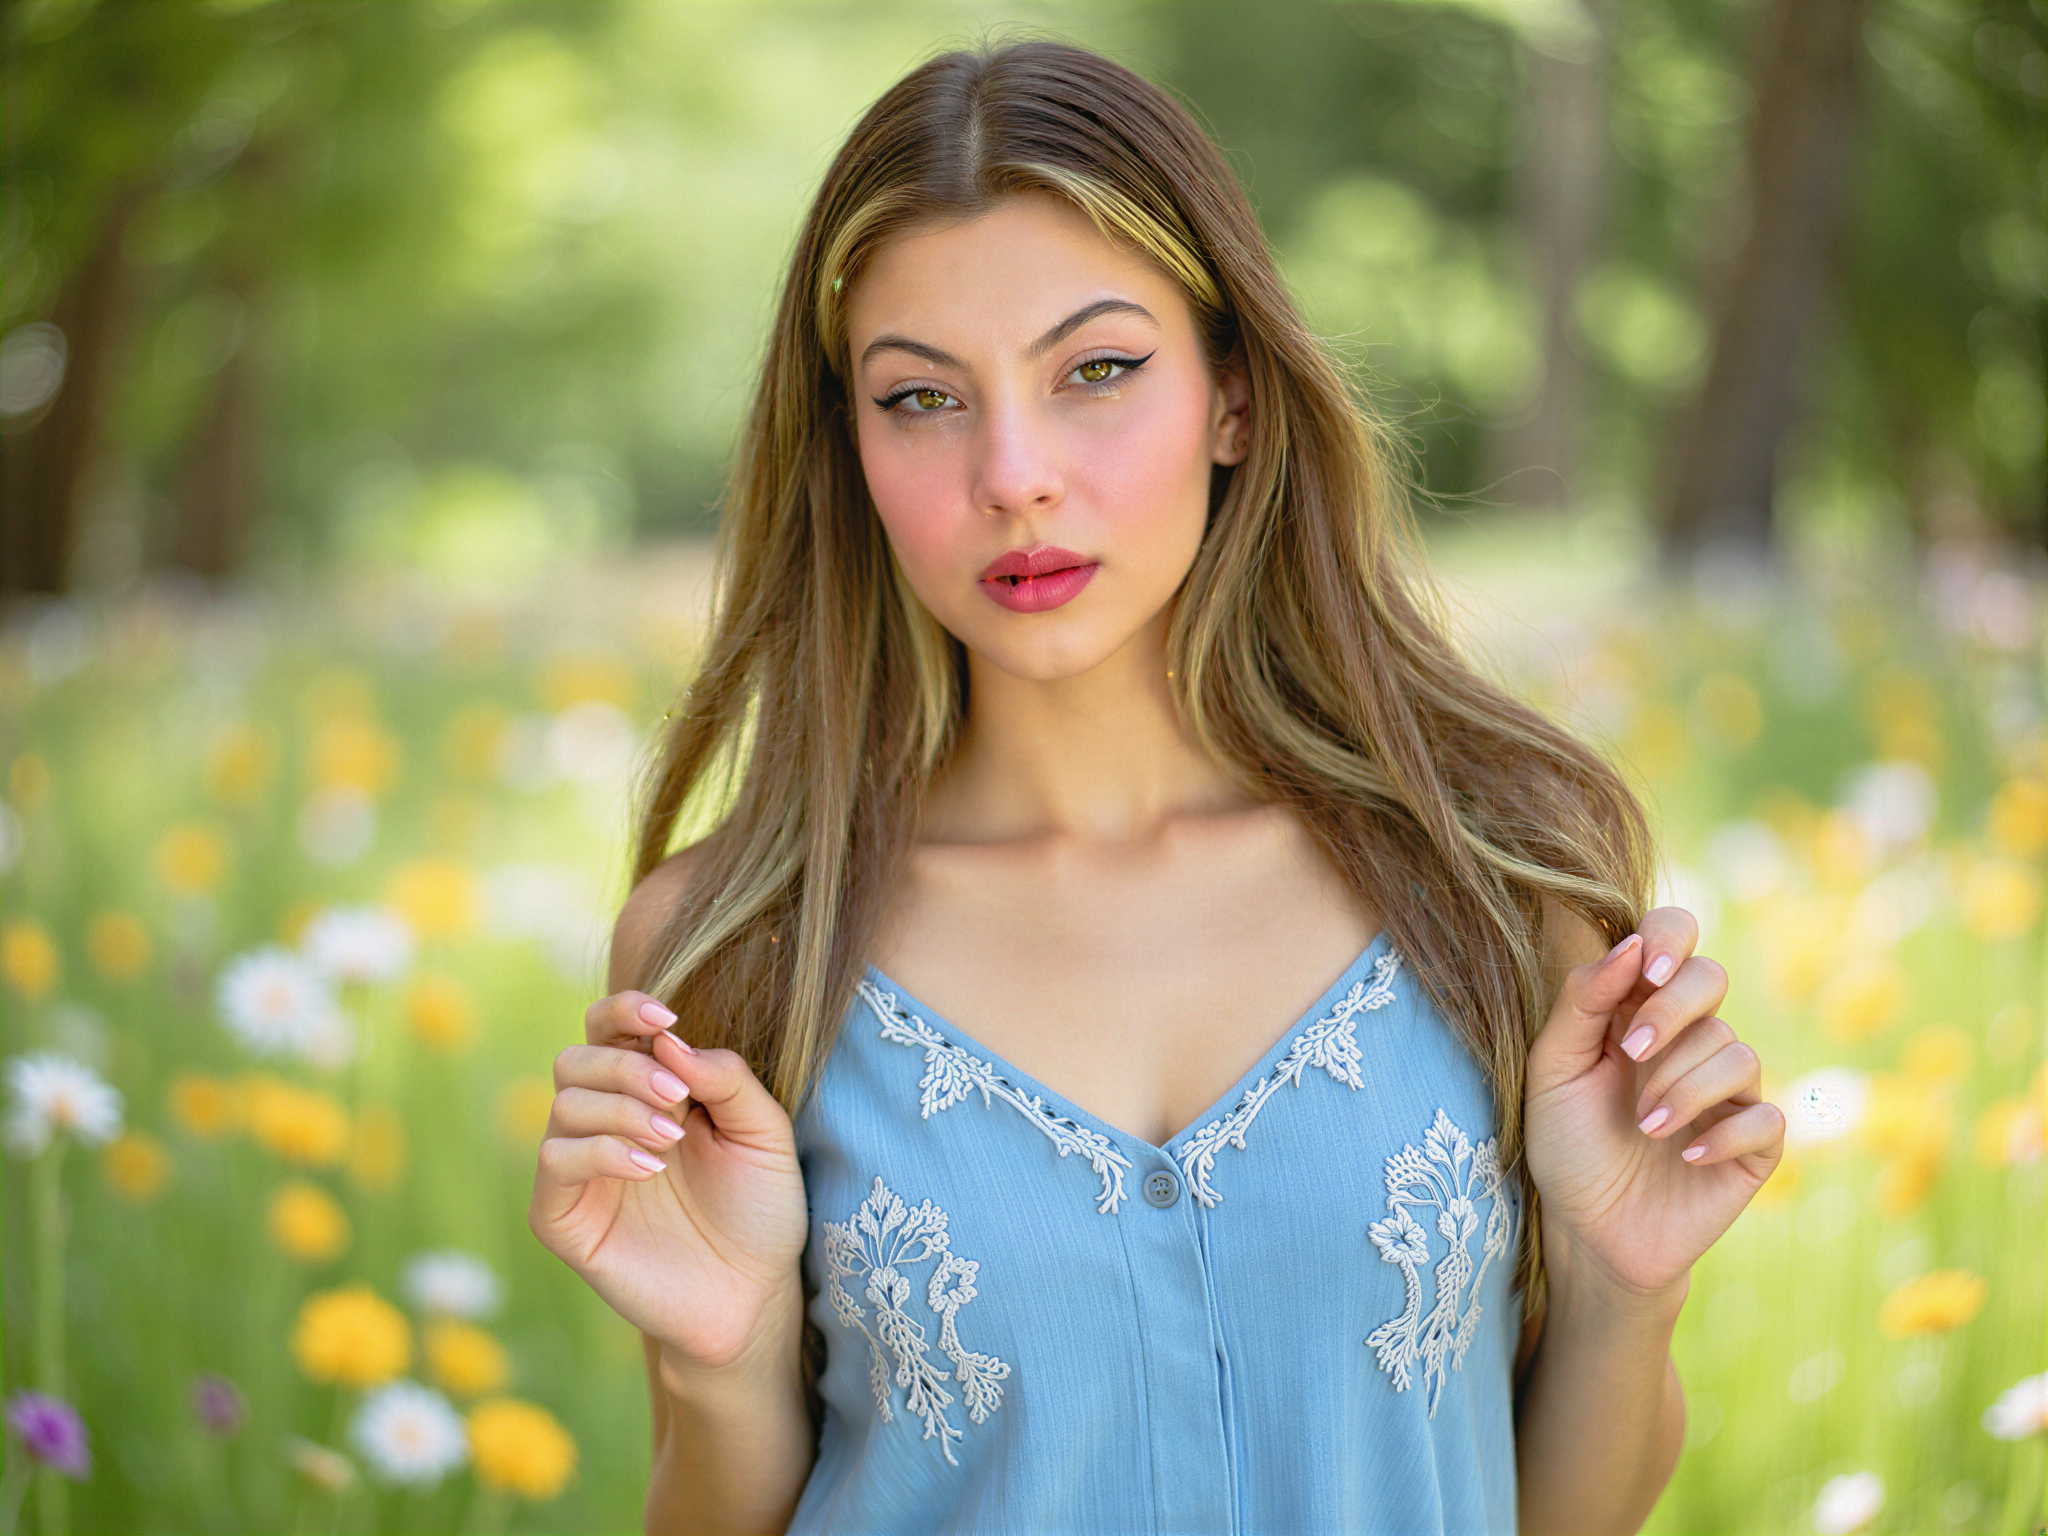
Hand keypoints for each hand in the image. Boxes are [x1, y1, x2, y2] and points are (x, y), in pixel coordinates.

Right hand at [528, 990, 808, 1371]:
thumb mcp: (763, 1132)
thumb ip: (725, 1078)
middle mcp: (604, 1122)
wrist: (754, 1295)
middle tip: (677, 1098)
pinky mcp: (562, 1217)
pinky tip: (647, 1168)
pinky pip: (555, 1161)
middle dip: (626, 1066)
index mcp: (647, 1090)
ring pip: (564, 1104)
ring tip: (670, 1140)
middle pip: (576, 1057)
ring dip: (620, 1109)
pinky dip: (600, 1151)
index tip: (667, 1018)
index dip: (626, 1009)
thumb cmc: (760, 1210)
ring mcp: (579, 1170)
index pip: (608, 1027)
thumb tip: (669, 1041)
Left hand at [1522, 906, 1784, 1303]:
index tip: (1649, 966)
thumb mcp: (1553, 1070)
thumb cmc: (1566, 1145)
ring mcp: (1726, 1090)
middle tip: (1632, 1053)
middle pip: (1712, 979)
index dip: (1671, 936)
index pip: (1675, 938)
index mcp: (1638, 1009)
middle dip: (1673, 1012)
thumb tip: (1628, 945)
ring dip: (1685, 1086)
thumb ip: (1582, 1002)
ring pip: (1736, 1051)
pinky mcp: (1754, 1144)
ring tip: (1644, 1128)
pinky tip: (1686, 1156)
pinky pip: (1767, 1116)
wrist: (1589, 1232)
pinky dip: (1725, 1133)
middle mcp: (1688, 1039)